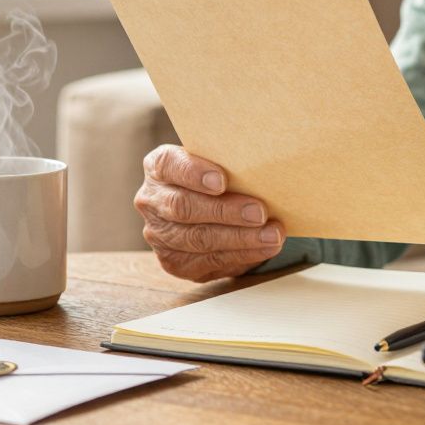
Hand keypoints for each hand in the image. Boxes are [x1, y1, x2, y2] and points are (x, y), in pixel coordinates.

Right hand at [135, 144, 284, 281]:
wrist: (212, 206)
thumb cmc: (221, 177)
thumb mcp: (220, 162)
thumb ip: (230, 162)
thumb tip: (261, 169)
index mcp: (158, 167)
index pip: (168, 165)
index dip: (194, 173)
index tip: (222, 181)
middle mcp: (152, 200)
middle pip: (183, 207)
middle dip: (225, 211)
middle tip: (260, 212)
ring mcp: (159, 234)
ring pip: (198, 239)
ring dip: (240, 238)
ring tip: (272, 235)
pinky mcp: (174, 262)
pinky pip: (209, 262)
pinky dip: (242, 255)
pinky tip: (265, 248)